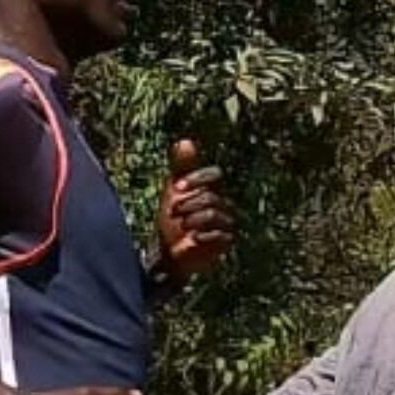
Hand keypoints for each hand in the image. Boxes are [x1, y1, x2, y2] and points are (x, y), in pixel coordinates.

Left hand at [156, 140, 233, 283]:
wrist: (168, 253)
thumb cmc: (171, 221)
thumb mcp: (173, 192)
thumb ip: (181, 168)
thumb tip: (185, 141)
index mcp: (211, 189)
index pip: (213, 174)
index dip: (196, 178)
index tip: (176, 187)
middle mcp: (222, 205)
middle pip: (211, 196)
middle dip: (188, 203)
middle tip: (173, 212)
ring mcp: (226, 224)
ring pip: (214, 214)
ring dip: (192, 220)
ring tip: (182, 227)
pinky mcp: (225, 243)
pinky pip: (220, 235)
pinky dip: (202, 237)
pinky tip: (193, 240)